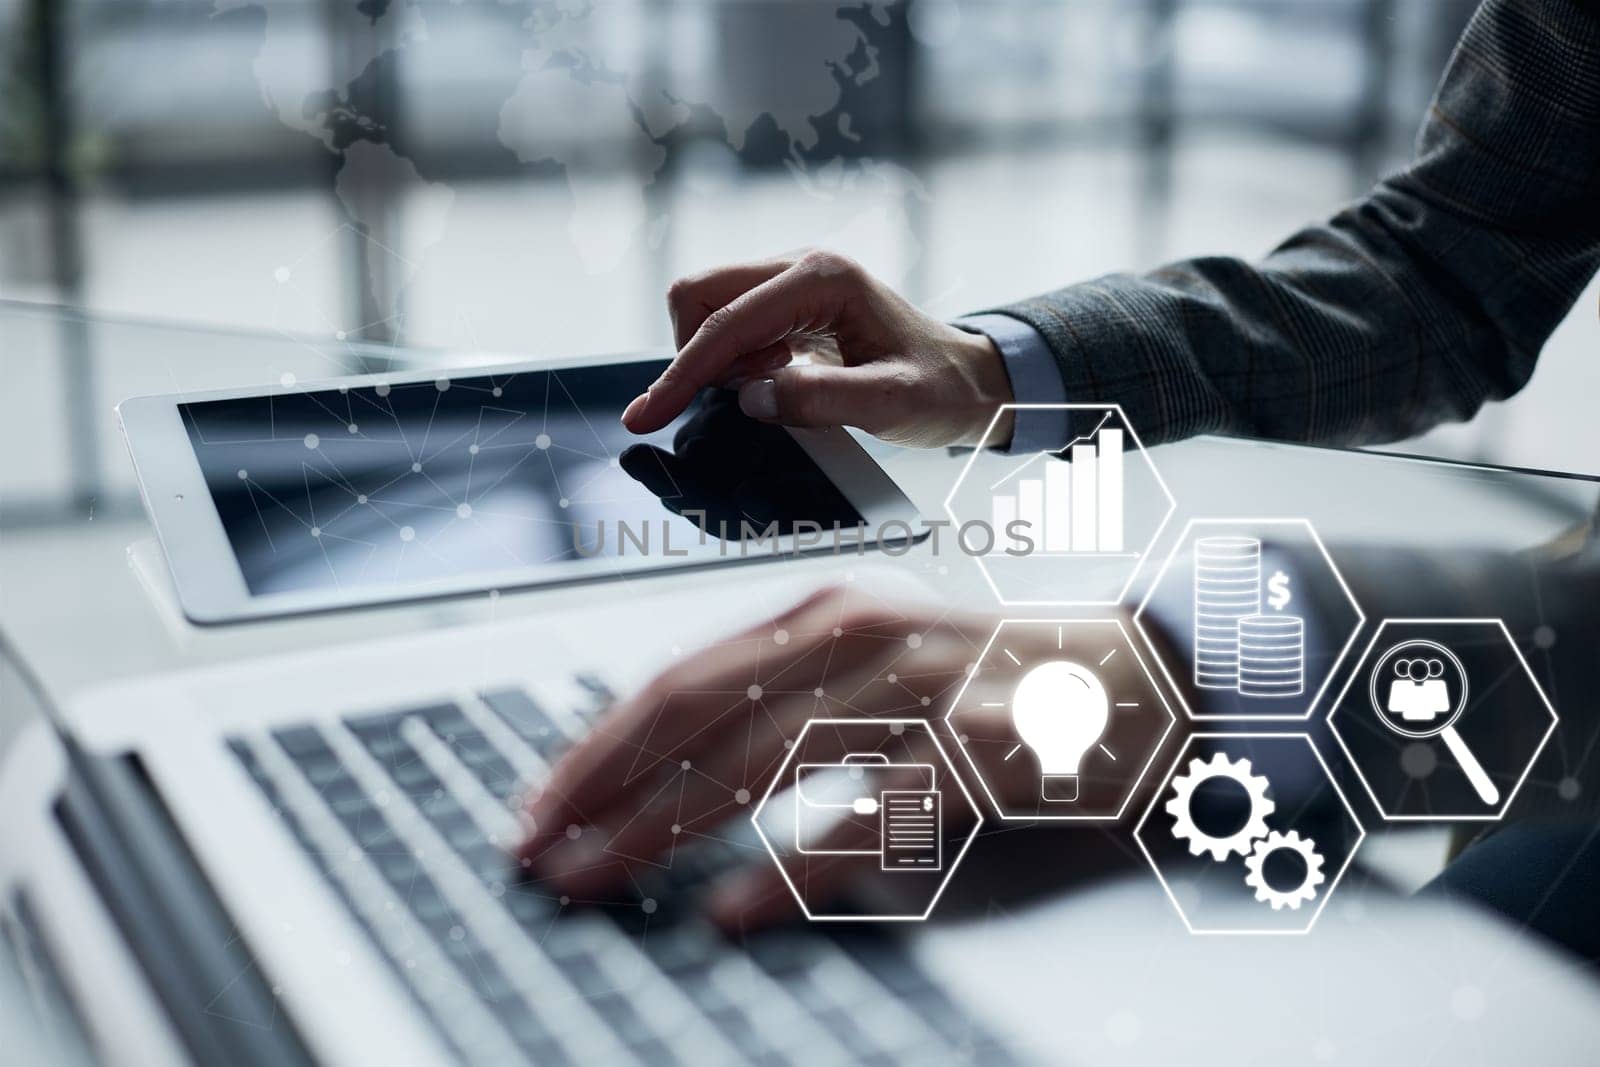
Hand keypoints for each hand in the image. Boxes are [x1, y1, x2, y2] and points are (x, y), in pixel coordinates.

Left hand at [519, 584, 1154, 929]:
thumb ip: (776, 688)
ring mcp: (918, 690)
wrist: (1134, 673)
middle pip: (700, 712)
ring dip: (667, 828)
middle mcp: (859, 637)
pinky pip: (866, 819)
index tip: (539, 804)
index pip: (678, 677)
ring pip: (763, 760)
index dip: (599, 746)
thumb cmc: (984, 672)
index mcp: (821, 611)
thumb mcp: (870, 652)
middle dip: (605, 789)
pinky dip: (792, 869)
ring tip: (601, 877)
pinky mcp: (975, 753)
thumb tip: (657, 763)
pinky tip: (734, 909)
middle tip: (540, 851)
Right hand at [621, 251, 1016, 448]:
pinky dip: (731, 361)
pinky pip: (731, 325)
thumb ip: (819, 401)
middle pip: (700, 294)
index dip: (680, 374)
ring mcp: (791, 282)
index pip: (726, 322)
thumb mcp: (890, 404)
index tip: (646, 415)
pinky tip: (770, 383)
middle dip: (689, 354)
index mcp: (822, 279)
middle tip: (718, 404)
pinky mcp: (788, 305)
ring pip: (708, 307)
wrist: (970, 381)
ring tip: (765, 391)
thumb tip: (752, 399)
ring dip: (712, 359)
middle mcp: (801, 266)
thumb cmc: (940, 388)